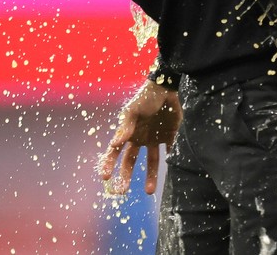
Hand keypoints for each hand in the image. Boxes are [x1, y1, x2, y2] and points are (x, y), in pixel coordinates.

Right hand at [98, 79, 181, 194]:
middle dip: (125, 176)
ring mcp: (155, 137)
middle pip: (130, 160)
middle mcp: (140, 137)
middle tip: (122, 191)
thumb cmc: (146, 97)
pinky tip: (171, 173)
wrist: (167, 86)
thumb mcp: (133, 110)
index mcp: (129, 132)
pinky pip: (170, 152)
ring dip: (150, 176)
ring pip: (151, 161)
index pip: (115, 151)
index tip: (105, 177)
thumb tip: (113, 143)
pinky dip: (170, 162)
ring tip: (149, 191)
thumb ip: (125, 127)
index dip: (109, 163)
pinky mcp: (170, 135)